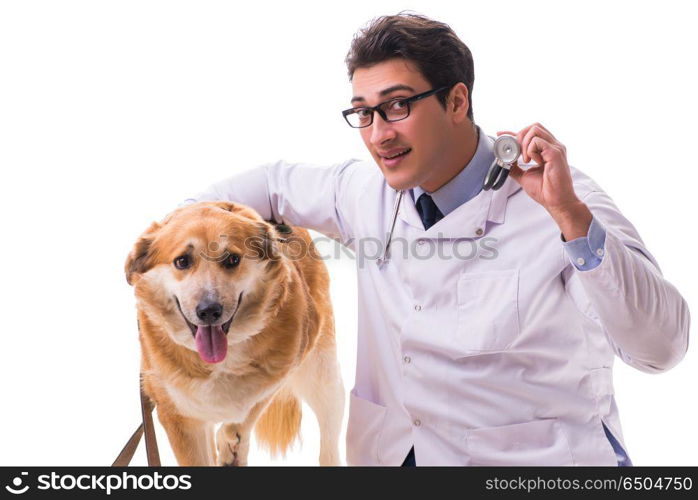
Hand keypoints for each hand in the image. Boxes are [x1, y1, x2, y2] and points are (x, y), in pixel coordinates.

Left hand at [497, 123, 591, 239]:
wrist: (555, 201)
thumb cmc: (545, 190)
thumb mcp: (525, 176)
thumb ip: (516, 167)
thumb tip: (506, 162)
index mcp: (548, 149)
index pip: (532, 132)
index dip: (515, 132)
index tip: (501, 134)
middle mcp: (553, 146)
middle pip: (534, 126)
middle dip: (520, 135)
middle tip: (516, 152)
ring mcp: (556, 148)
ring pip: (535, 130)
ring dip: (524, 143)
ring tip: (525, 159)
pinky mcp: (555, 153)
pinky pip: (537, 141)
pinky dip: (529, 150)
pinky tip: (531, 161)